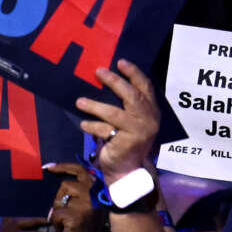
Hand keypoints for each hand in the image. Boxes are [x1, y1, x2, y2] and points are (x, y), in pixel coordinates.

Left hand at [45, 163, 108, 231]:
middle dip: (60, 197)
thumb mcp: (84, 206)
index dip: (64, 167)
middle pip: (67, 184)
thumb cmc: (83, 230)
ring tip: (66, 223)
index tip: (48, 167)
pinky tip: (65, 230)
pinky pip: (57, 212)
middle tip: (62, 210)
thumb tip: (60, 175)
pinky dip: (56, 222)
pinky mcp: (77, 216)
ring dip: (58, 210)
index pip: (81, 170)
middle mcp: (95, 195)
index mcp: (98, 191)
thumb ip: (79, 192)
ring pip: (60, 198)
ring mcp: (87, 205)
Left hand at [76, 60, 160, 180]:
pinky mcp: (126, 143)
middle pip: (131, 96)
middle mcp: (148, 119)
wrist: (128, 169)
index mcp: (151, 110)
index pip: (145, 87)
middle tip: (98, 72)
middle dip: (114, 82)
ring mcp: (139, 131)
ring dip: (95, 105)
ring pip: (114, 113)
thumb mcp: (131, 120)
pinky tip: (84, 124)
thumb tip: (104, 79)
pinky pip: (105, 130)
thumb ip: (125, 104)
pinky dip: (92, 126)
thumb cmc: (126, 140)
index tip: (120, 62)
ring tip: (80, 101)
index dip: (134, 73)